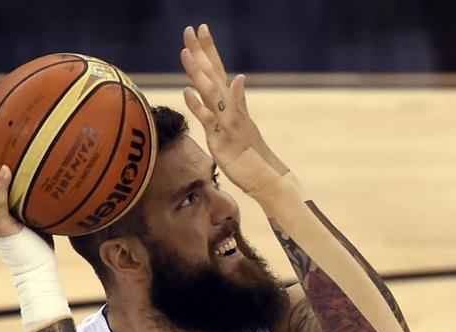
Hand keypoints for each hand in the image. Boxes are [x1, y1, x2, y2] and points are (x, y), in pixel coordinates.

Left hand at [180, 24, 287, 196]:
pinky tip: (210, 87)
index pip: (218, 73)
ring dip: (201, 72)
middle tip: (191, 28)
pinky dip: (216, 102)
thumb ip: (214, 113)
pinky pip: (218, 120)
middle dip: (202, 52)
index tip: (200, 30)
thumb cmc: (248, 159)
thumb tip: (206, 94)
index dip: (208, 51)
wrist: (268, 179)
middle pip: (215, 75)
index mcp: (231, 106)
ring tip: (187, 52)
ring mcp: (230, 122)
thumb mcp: (226, 132)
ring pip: (213, 93)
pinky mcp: (226, 138)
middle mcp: (231, 109)